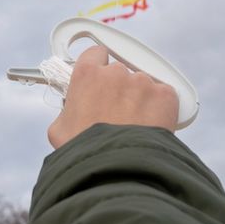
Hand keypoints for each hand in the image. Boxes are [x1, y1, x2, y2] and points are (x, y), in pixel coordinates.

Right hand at [47, 45, 178, 148]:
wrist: (118, 169)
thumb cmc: (85, 152)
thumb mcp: (59, 129)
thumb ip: (68, 109)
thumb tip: (73, 110)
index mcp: (87, 74)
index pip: (95, 54)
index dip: (98, 67)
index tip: (100, 81)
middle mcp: (115, 73)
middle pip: (120, 71)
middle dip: (120, 88)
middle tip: (117, 113)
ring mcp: (142, 82)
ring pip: (142, 84)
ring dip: (139, 99)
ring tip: (136, 126)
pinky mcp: (164, 96)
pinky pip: (163, 96)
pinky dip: (160, 108)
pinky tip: (152, 126)